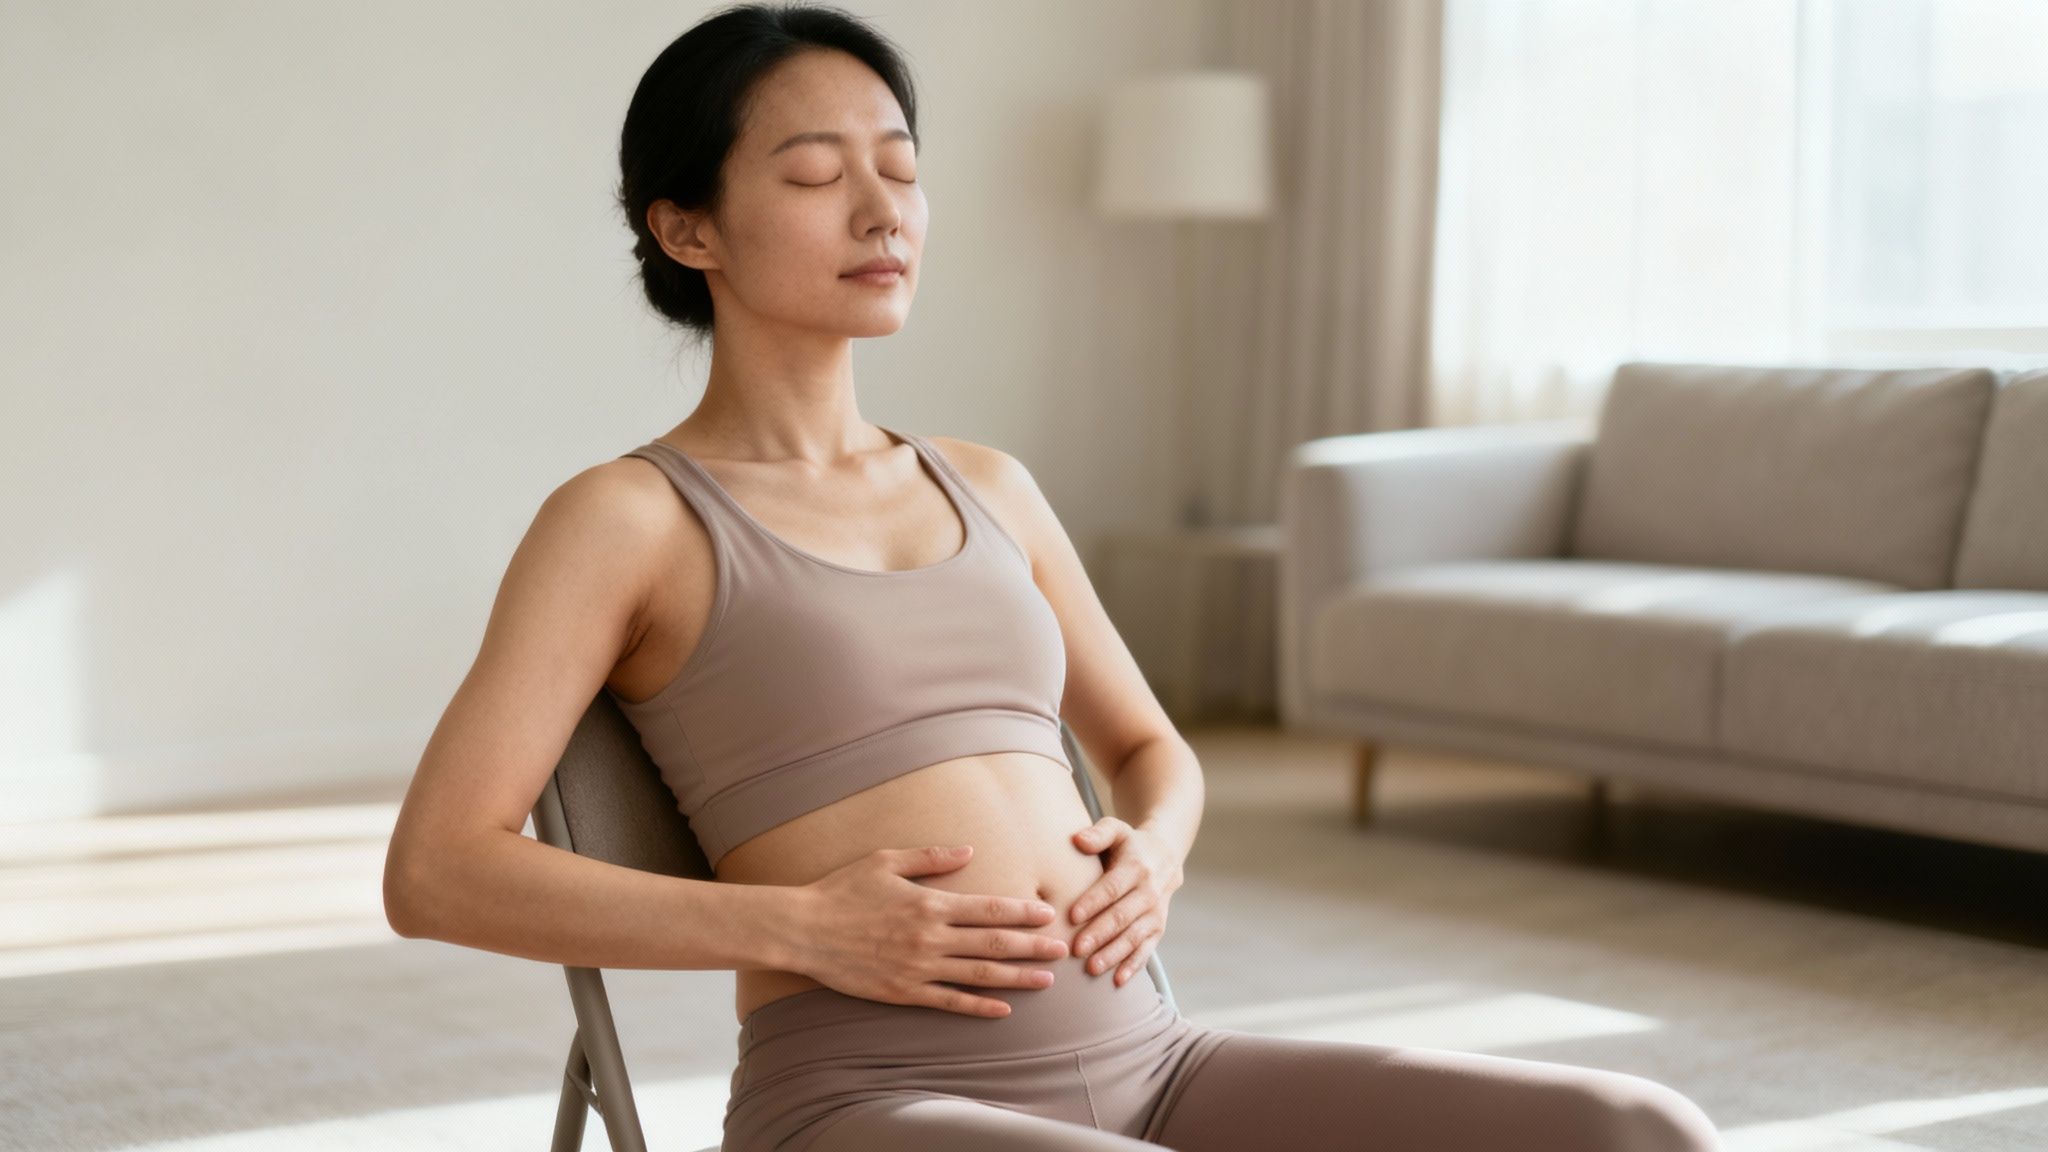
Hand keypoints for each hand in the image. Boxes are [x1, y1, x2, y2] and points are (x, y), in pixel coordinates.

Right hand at [789, 844, 1071, 1017]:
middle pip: (993, 944)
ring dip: (1016, 978)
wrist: (802, 930)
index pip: (988, 909)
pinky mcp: (903, 992)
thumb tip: (970, 850)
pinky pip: (949, 1002)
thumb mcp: (886, 861)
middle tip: (1064, 951)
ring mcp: (918, 969)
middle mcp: (930, 938)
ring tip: (1046, 981)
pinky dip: (979, 1006)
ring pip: (979, 976)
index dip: (1022, 913)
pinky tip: (1004, 1009)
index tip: (1048, 913)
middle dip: (1033, 947)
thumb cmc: (842, 890)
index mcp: (930, 904)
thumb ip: (931, 857)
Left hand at [1068, 817, 1184, 985]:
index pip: (1112, 887)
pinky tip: (1117, 981)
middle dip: (1099, 934)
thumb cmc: (1128, 844)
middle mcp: (1149, 892)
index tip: (1071, 917)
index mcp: (1136, 866)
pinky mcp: (1158, 929)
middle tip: (1076, 949)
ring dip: (1113, 954)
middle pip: (1122, 916)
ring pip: (1134, 937)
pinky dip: (1133, 966)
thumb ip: (1098, 833)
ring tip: (1091, 968)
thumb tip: (1078, 840)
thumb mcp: (1116, 830)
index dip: (1093, 902)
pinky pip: (1146, 950)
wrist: (1165, 857)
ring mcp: (1155, 913)